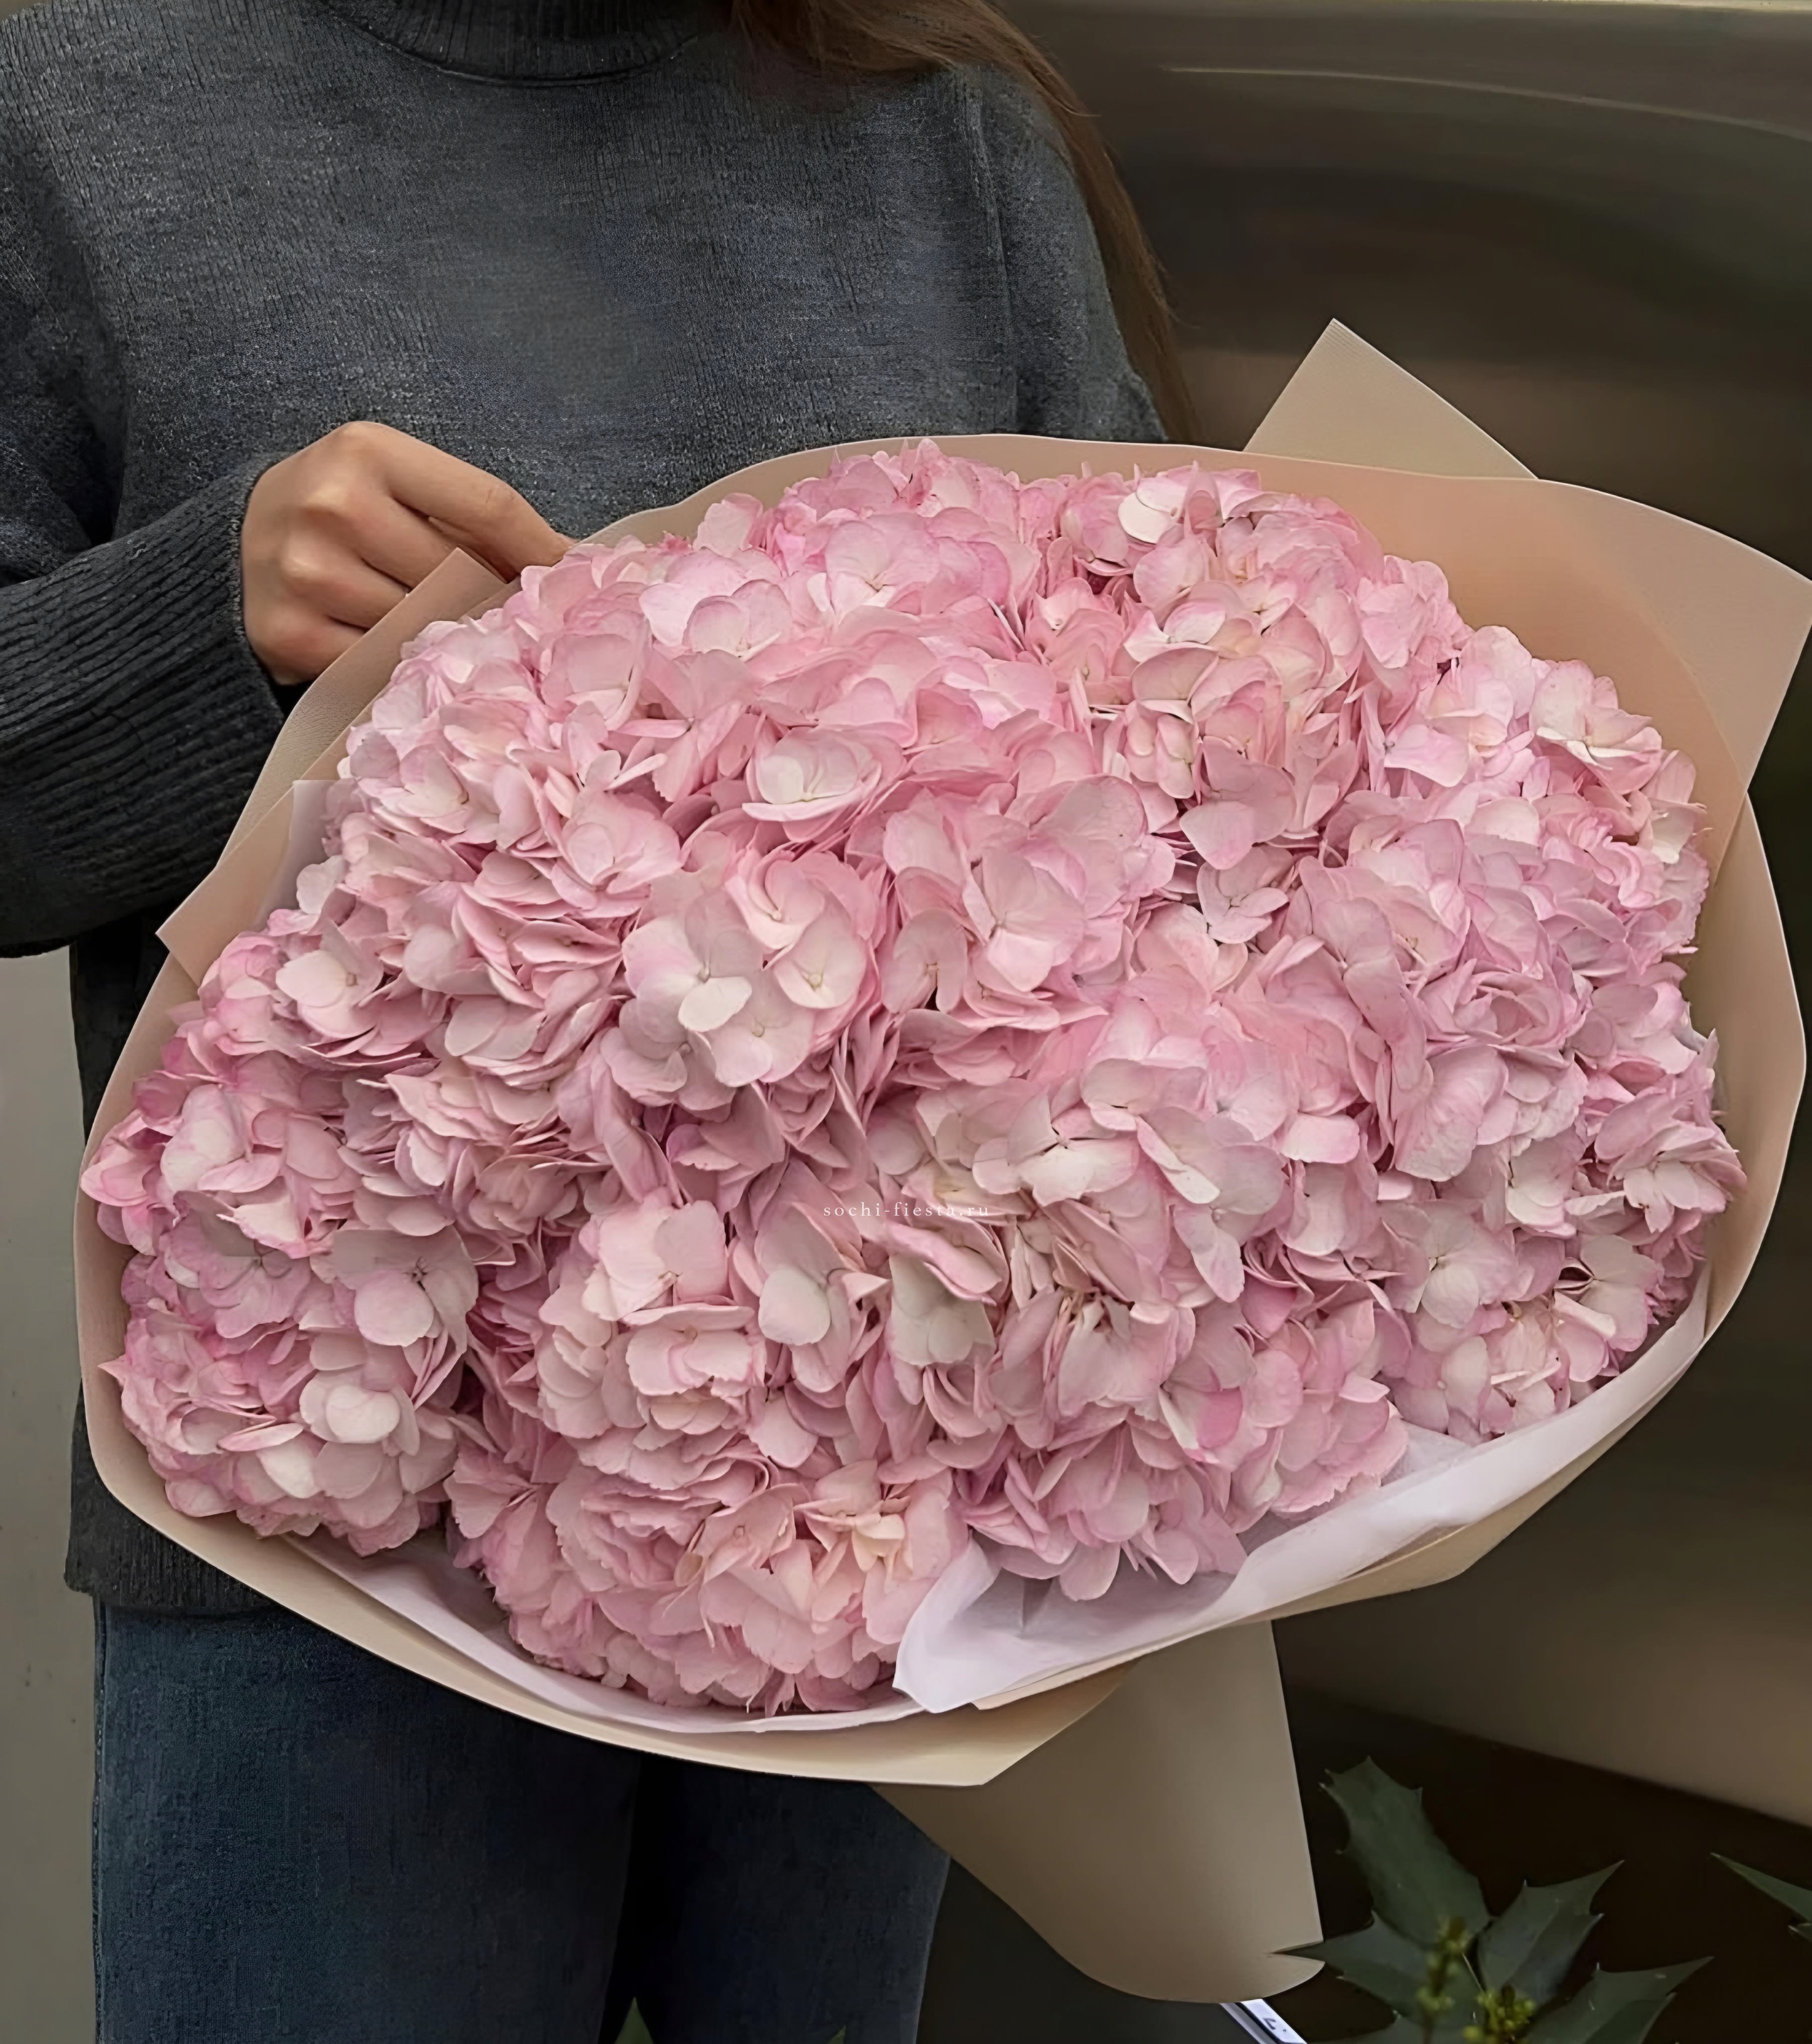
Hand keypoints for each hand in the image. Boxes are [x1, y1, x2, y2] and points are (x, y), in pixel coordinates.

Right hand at [241, 420, 569, 683]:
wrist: (230, 545)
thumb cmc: (336, 512)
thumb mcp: (391, 481)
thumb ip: (467, 514)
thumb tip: (571, 563)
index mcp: (368, 450)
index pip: (489, 506)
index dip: (542, 549)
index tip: (575, 579)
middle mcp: (335, 504)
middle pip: (463, 573)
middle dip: (494, 599)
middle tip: (514, 619)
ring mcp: (308, 573)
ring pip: (427, 625)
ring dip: (450, 637)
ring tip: (453, 636)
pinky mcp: (291, 635)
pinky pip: (382, 666)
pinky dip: (403, 668)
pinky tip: (405, 660)